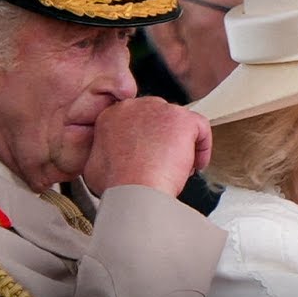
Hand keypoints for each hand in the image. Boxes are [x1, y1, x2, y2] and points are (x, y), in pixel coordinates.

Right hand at [83, 96, 211, 196]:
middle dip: (164, 140)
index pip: (136, 120)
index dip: (146, 140)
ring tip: (179, 168)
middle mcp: (135, 106)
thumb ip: (105, 154)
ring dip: (181, 145)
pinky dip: (202, 147)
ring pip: (179, 123)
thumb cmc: (117, 184)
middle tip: (166, 162)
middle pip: (158, 118)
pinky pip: (200, 128)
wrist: (134, 190)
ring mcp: (160, 110)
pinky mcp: (182, 119)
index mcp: (112, 115)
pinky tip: (195, 166)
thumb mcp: (96, 166)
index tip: (150, 156)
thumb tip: (111, 159)